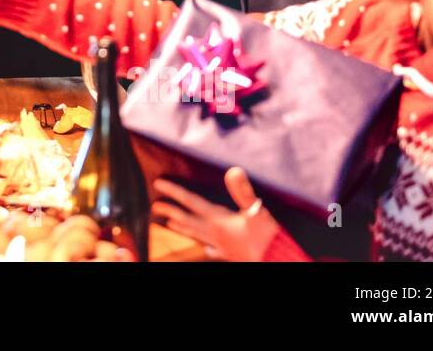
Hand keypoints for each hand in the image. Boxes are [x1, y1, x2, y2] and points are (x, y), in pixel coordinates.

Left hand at [151, 167, 281, 261]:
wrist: (277, 262)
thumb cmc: (266, 239)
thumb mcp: (256, 212)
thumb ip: (243, 192)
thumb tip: (233, 170)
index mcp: (217, 221)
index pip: (191, 202)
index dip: (174, 191)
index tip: (158, 184)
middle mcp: (214, 234)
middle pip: (187, 220)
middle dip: (171, 211)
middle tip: (155, 207)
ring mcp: (221, 247)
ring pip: (196, 235)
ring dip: (181, 228)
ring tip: (169, 223)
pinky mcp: (230, 255)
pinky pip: (213, 251)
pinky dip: (207, 248)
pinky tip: (206, 249)